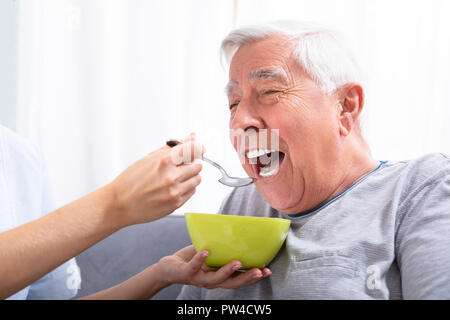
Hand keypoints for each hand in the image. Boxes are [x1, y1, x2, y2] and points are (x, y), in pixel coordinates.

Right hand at [107, 133, 204, 227]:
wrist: (119, 204)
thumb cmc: (130, 181)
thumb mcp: (149, 158)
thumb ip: (173, 147)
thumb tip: (191, 137)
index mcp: (163, 162)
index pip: (193, 149)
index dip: (198, 147)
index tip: (198, 148)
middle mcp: (171, 177)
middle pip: (198, 165)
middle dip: (191, 163)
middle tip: (181, 165)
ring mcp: (174, 192)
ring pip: (197, 179)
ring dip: (190, 176)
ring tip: (176, 177)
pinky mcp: (175, 204)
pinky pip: (192, 192)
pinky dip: (187, 187)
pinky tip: (173, 187)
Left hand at [155, 245, 271, 288]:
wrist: (169, 268)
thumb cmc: (192, 259)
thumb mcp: (211, 254)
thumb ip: (223, 248)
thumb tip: (238, 229)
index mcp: (220, 276)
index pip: (240, 279)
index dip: (254, 277)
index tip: (267, 271)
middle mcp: (212, 281)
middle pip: (232, 283)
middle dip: (247, 278)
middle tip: (259, 271)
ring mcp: (200, 278)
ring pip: (216, 279)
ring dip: (227, 271)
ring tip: (237, 262)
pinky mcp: (187, 273)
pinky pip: (194, 268)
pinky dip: (200, 260)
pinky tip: (205, 252)